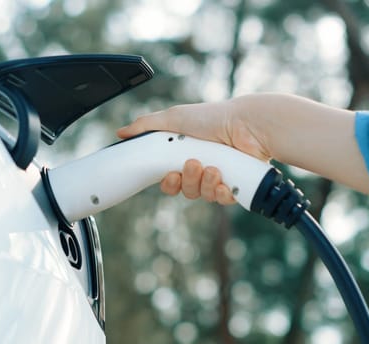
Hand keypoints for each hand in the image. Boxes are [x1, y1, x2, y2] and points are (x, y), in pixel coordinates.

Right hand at [117, 99, 269, 204]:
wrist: (247, 124)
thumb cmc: (213, 117)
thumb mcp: (173, 117)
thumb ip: (145, 126)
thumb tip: (121, 132)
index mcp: (186, 154)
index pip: (170, 180)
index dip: (168, 183)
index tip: (170, 175)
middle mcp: (202, 167)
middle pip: (186, 190)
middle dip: (187, 180)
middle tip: (193, 164)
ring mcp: (220, 177)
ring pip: (203, 195)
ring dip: (205, 183)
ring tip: (213, 168)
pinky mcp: (236, 185)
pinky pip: (223, 200)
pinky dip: (222, 192)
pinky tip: (225, 181)